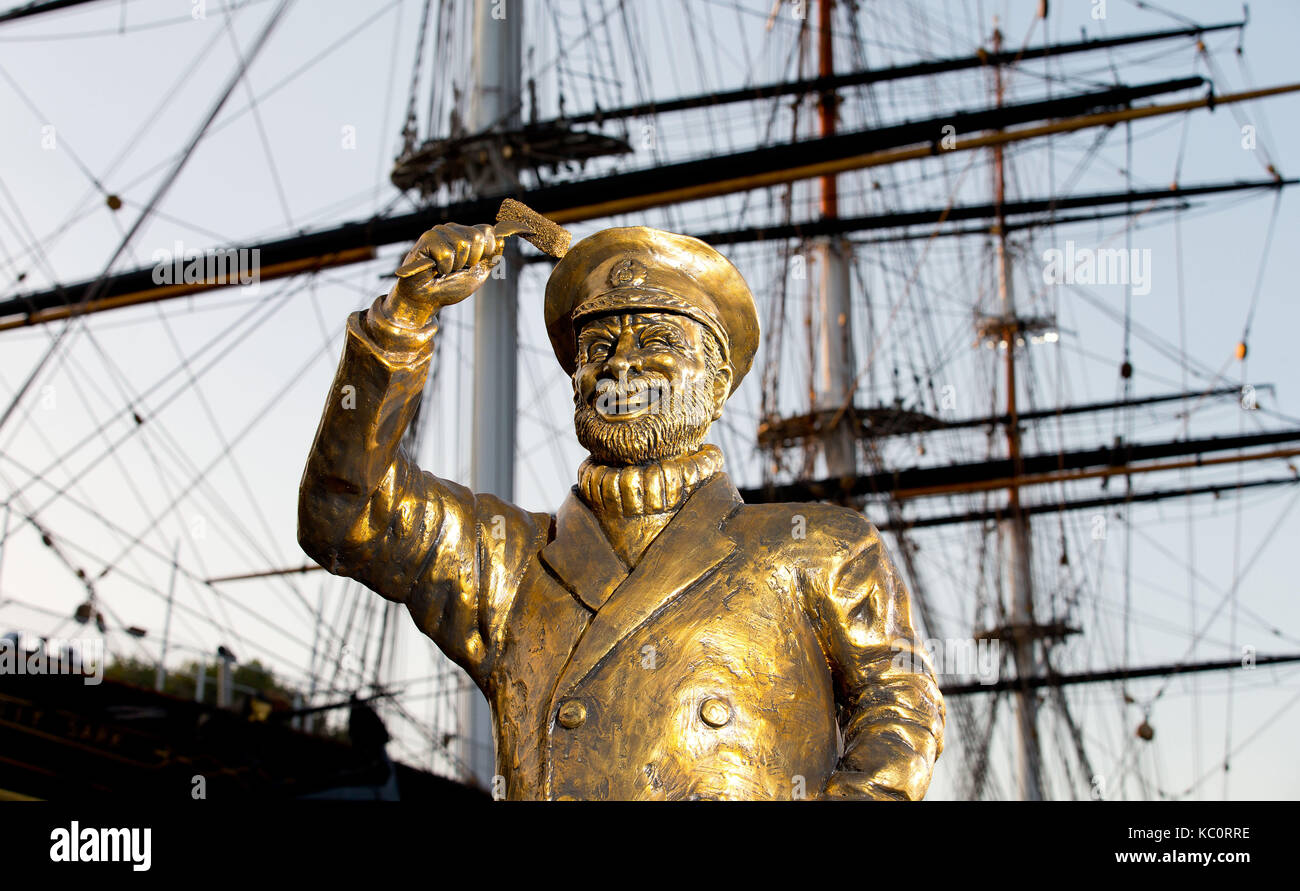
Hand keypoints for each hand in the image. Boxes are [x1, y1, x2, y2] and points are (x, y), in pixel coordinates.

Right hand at [383, 222, 502, 327]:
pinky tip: (434, 270)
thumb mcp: (478, 273)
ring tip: (444, 270)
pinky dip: (443, 267)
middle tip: (457, 269)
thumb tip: (502, 239)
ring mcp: (439, 232)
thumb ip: (491, 257)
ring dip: (455, 265)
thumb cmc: (450, 287)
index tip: (475, 263)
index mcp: (466, 235)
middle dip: (471, 260)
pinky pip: (446, 253)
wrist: (427, 300)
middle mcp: (453, 230)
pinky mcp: (427, 238)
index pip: (487, 230)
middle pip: (477, 237)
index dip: (487, 249)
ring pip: (462, 244)